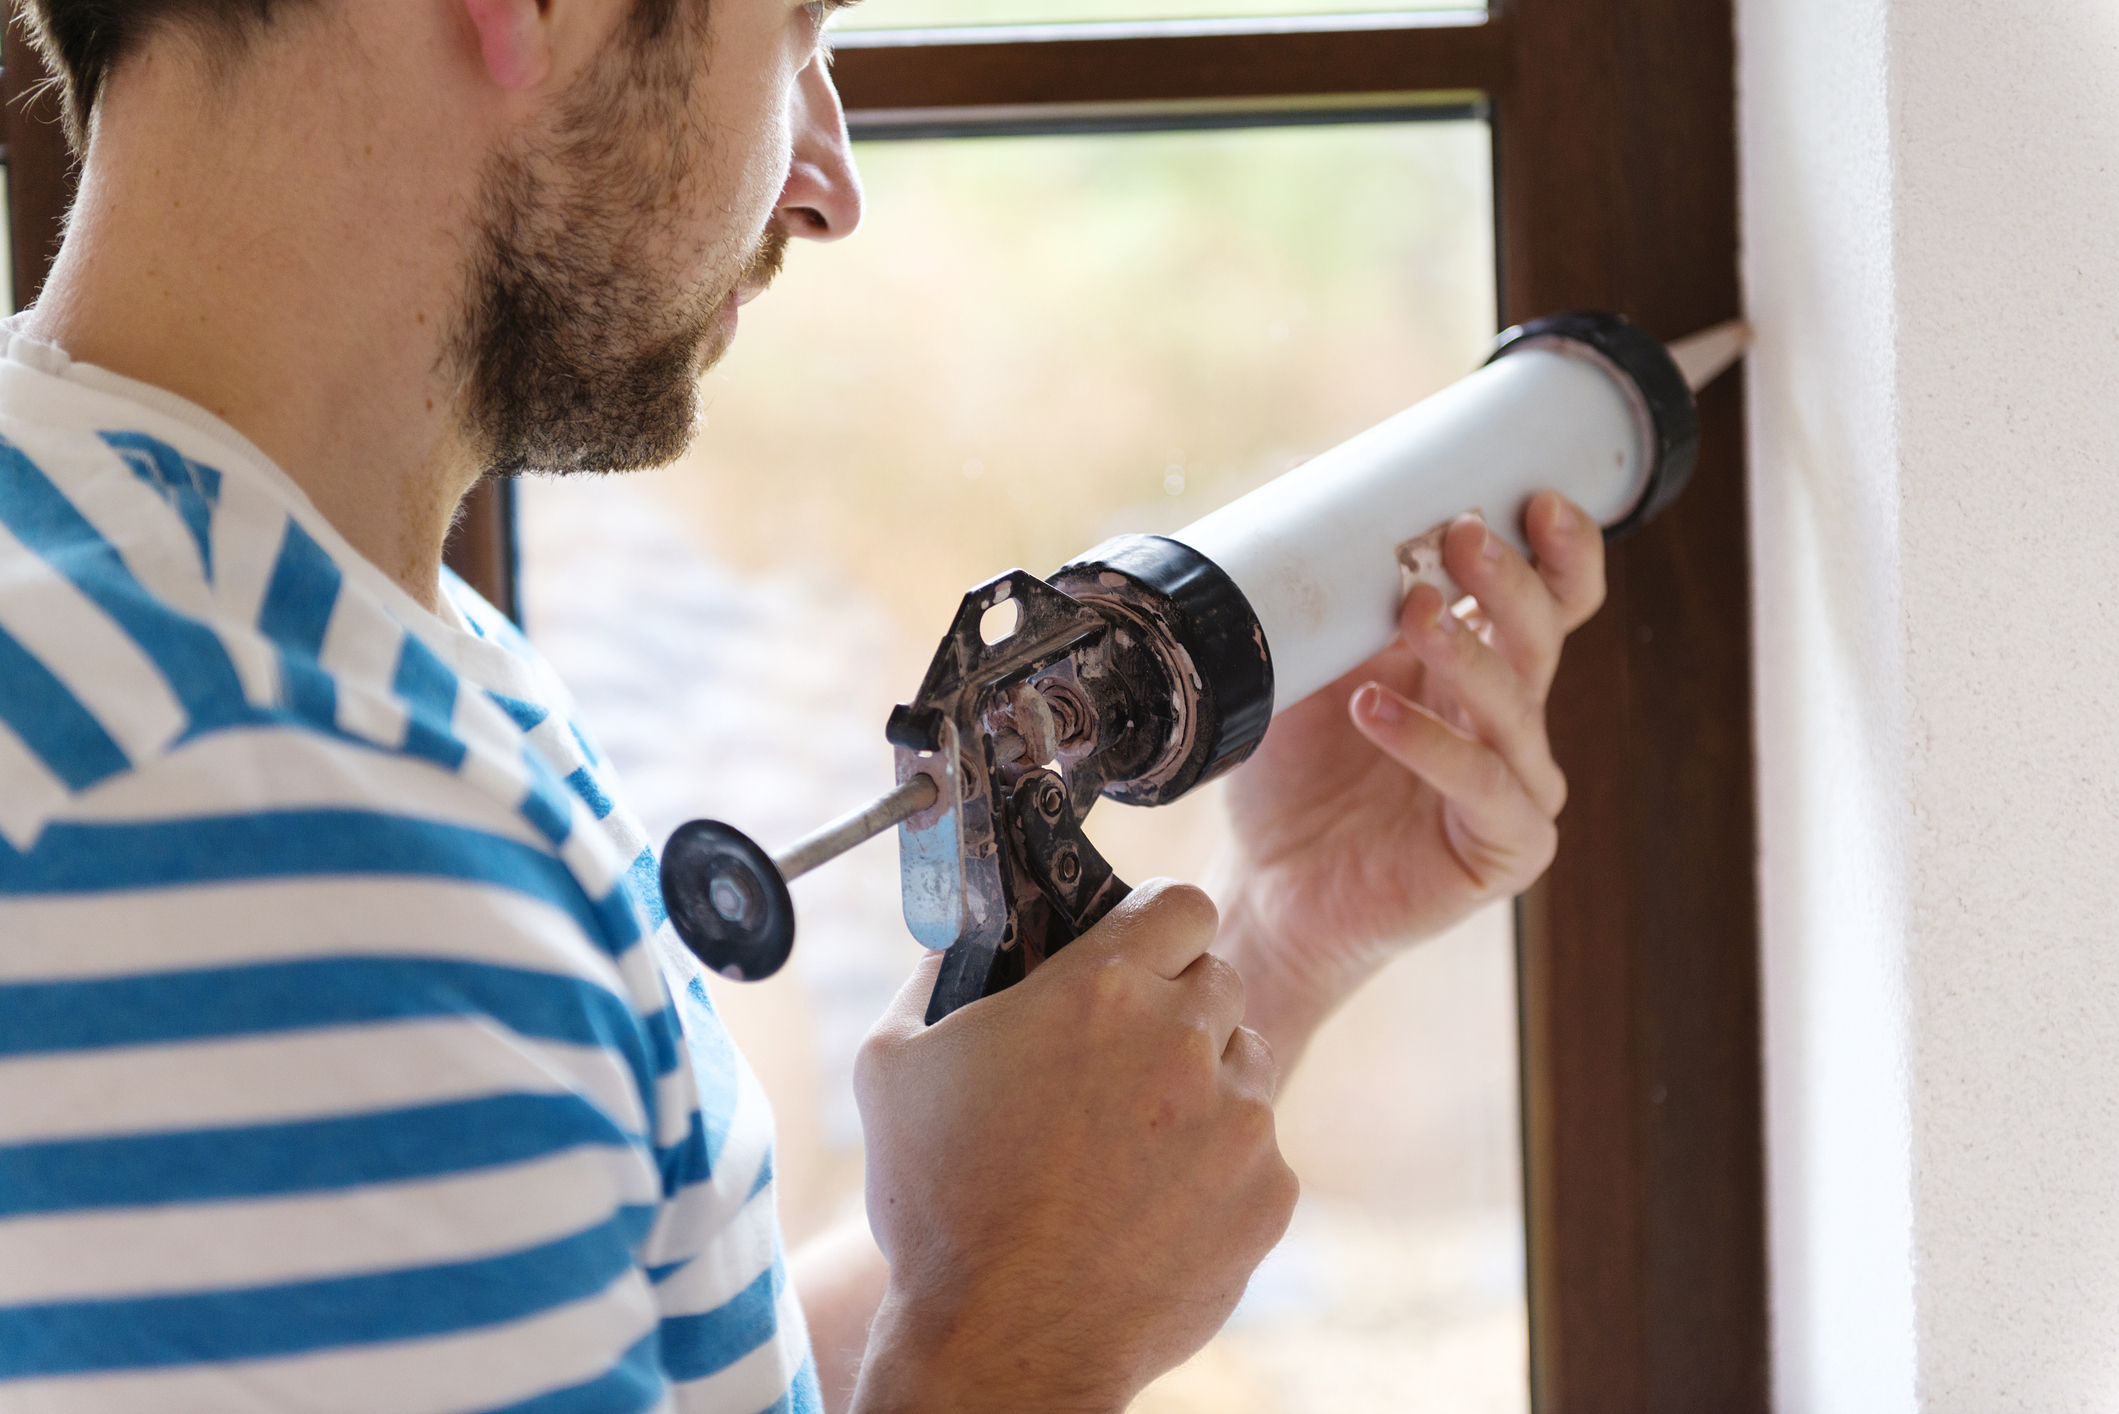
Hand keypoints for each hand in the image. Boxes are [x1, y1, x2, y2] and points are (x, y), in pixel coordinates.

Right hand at [849, 881, 1298, 1413]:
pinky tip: (1152, 1208)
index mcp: (1101, 988)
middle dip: (1176, 1008)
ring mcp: (1239, 1119)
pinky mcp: (1269, 1193)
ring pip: (1246, 1063)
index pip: (1179, 903)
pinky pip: (1260, 1152)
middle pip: (1217, 979)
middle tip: (1119, 1063)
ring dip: (1203, 1086)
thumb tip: (960, 935)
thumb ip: (932, 975)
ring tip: (1131, 1147)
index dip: (1156, 927)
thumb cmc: (938, 1203)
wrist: (1003, 1345)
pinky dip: (1218, 1170)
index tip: (1135, 957)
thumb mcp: (892, 1065)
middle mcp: (1184, 1039)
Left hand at [1212, 491, 1606, 1062]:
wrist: (1269, 884)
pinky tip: (1377, 709)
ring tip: (1415, 610)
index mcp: (1482, 668)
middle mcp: (1511, 723)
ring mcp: (1515, 787)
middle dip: (1508, 579)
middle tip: (1464, 534)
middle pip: (1542, 636)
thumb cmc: (1294, 775)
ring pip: (1517, 704)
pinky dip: (1430, 741)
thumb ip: (1328, 597)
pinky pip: (1482, 785)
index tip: (1539, 497)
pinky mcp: (1505, 848)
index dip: (1562, 550)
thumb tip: (1304, 481)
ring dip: (1468, 650)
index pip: (1553, 599)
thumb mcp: (1304, 668)